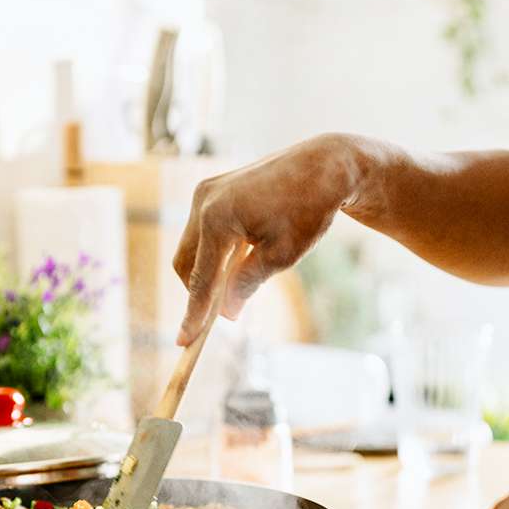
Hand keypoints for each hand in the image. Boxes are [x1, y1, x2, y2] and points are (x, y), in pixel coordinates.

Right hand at [172, 134, 363, 343]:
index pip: (201, 279)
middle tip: (216, 317)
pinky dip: (213, 250)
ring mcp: (205, 192)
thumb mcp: (281, 256)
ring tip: (236, 283)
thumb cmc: (308, 210)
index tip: (185, 342)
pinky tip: (239, 257)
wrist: (324, 166)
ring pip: (191, 246)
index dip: (193, 315)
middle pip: (185, 263)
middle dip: (198, 290)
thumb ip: (246, 284)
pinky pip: (202, 229)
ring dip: (206, 270)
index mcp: (217, 219)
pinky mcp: (212, 188)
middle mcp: (203, 202)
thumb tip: (225, 314)